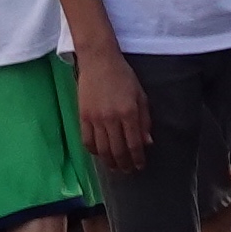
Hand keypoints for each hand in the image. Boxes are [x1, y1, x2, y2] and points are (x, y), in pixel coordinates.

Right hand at [75, 44, 150, 174]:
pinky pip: (87, 141)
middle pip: (118, 150)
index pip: (134, 144)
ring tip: (115, 167)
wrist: (99, 61)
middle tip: (128, 171)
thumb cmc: (123, 76)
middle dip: (124, 164)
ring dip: (109, 162)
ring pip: (102, 149)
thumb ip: (144, 120)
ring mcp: (95, 118)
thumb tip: (147, 143)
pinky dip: (94, 151)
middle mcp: (112, 118)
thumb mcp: (140, 95)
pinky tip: (100, 153)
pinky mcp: (83, 116)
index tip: (140, 166)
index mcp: (129, 112)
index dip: (137, 159)